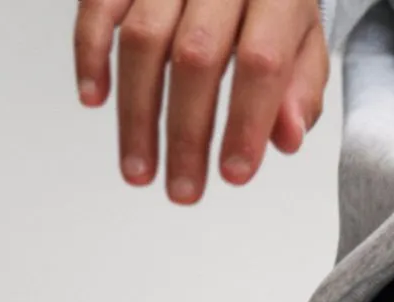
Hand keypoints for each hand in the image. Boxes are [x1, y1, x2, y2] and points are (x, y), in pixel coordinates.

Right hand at [75, 0, 328, 202]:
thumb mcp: (303, 37)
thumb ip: (300, 88)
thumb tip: (286, 137)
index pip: (260, 61)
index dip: (245, 123)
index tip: (233, 174)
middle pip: (196, 57)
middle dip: (187, 134)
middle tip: (183, 190)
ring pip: (144, 39)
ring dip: (137, 114)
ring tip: (139, 169)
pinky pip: (99, 5)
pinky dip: (90, 52)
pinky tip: (94, 98)